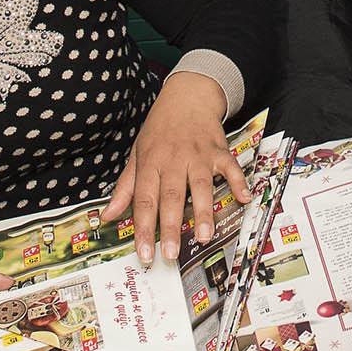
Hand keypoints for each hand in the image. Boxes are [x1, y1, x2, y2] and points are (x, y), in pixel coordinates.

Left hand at [98, 71, 246, 265]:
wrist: (186, 96)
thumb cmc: (159, 130)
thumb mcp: (137, 154)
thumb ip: (125, 188)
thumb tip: (107, 216)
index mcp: (150, 163)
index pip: (143, 200)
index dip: (142, 229)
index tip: (143, 254)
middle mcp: (173, 160)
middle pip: (171, 197)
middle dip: (170, 227)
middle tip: (170, 254)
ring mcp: (198, 155)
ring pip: (200, 186)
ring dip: (202, 212)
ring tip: (203, 237)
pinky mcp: (219, 150)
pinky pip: (230, 168)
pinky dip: (239, 182)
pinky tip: (244, 199)